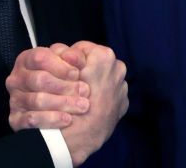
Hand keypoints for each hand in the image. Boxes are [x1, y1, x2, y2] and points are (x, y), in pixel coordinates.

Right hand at [7, 44, 90, 130]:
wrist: (80, 118)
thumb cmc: (75, 85)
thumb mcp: (80, 65)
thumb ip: (78, 55)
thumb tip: (70, 56)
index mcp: (29, 59)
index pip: (40, 58)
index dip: (61, 66)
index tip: (76, 74)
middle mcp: (18, 78)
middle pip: (39, 79)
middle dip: (65, 86)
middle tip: (84, 91)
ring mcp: (16, 99)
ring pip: (37, 100)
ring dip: (63, 103)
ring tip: (81, 106)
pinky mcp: (17, 120)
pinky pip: (31, 119)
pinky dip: (51, 119)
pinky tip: (67, 119)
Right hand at [60, 41, 127, 165]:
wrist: (80, 137)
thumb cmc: (68, 103)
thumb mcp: (63, 73)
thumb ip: (67, 57)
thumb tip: (68, 53)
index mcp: (104, 56)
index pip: (82, 48)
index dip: (69, 59)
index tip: (62, 69)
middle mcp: (118, 68)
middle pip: (95, 62)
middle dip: (83, 71)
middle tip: (70, 83)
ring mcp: (122, 87)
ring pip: (103, 78)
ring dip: (93, 84)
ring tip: (78, 96)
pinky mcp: (123, 103)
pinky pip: (110, 94)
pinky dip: (101, 97)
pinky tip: (88, 105)